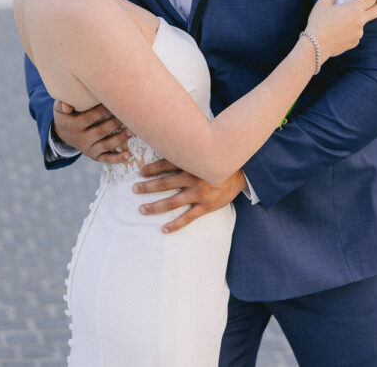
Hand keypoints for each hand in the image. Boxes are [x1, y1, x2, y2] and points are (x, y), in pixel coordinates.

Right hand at [53, 100, 133, 163]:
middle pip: (100, 132)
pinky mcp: (94, 156)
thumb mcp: (59, 109)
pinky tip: (129, 155)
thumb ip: (61, 104)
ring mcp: (89, 149)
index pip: (88, 118)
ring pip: (106, 145)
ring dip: (120, 139)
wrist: (63, 134)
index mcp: (73, 126)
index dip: (101, 112)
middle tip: (127, 115)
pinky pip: (107, 158)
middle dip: (114, 123)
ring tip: (132, 131)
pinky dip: (118, 158)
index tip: (112, 104)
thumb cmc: (66, 115)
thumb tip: (66, 106)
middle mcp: (81, 140)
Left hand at [132, 159, 246, 232]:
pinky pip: (187, 218)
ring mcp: (199, 194)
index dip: (151, 169)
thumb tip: (169, 146)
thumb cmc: (218, 161)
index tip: (139, 172)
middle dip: (147, 187)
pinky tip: (164, 229)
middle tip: (134, 189)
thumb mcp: (203, 153)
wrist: (242, 174)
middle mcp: (193, 177)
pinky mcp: (206, 206)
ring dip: (155, 206)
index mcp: (191, 163)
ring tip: (142, 209)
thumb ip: (187, 153)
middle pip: (164, 183)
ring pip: (172, 202)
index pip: (165, 164)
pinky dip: (175, 225)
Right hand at [306, 0, 376, 62]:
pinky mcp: (355, 42)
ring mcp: (359, 33)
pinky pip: (356, 32)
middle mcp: (360, 21)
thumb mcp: (323, 3)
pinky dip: (351, 28)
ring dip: (358, 18)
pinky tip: (338, 29)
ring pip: (363, 22)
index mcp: (355, 9)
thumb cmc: (318, 22)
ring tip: (340, 18)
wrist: (316, 46)